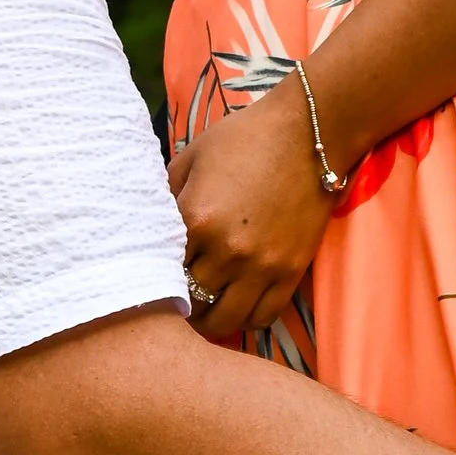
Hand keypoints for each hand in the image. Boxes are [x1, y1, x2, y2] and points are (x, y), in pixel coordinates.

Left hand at [169, 87, 335, 340]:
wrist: (308, 133)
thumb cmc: (244, 138)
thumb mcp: (190, 157)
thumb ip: (164, 194)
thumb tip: (147, 223)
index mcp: (195, 220)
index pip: (160, 269)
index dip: (153, 275)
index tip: (151, 276)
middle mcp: (226, 251)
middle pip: (189, 301)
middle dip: (177, 301)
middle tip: (173, 298)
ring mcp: (261, 266)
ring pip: (224, 321)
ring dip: (209, 320)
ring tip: (203, 310)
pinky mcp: (290, 272)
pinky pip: (263, 317)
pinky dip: (245, 320)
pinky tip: (236, 306)